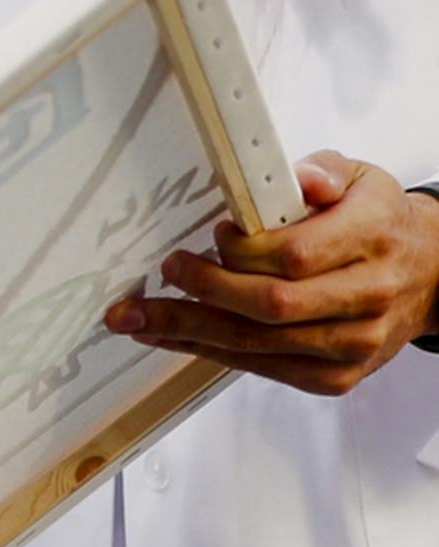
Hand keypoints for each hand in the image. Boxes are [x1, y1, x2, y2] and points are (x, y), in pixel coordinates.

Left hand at [103, 153, 438, 395]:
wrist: (428, 276)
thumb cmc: (377, 220)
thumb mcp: (361, 178)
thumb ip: (324, 170)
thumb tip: (300, 178)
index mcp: (371, 239)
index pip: (295, 254)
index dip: (243, 248)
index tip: (214, 231)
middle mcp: (367, 298)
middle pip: (272, 306)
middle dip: (203, 291)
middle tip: (160, 273)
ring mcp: (354, 344)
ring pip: (262, 345)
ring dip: (192, 331)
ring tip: (136, 318)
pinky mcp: (338, 376)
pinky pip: (268, 370)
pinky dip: (215, 353)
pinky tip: (176, 338)